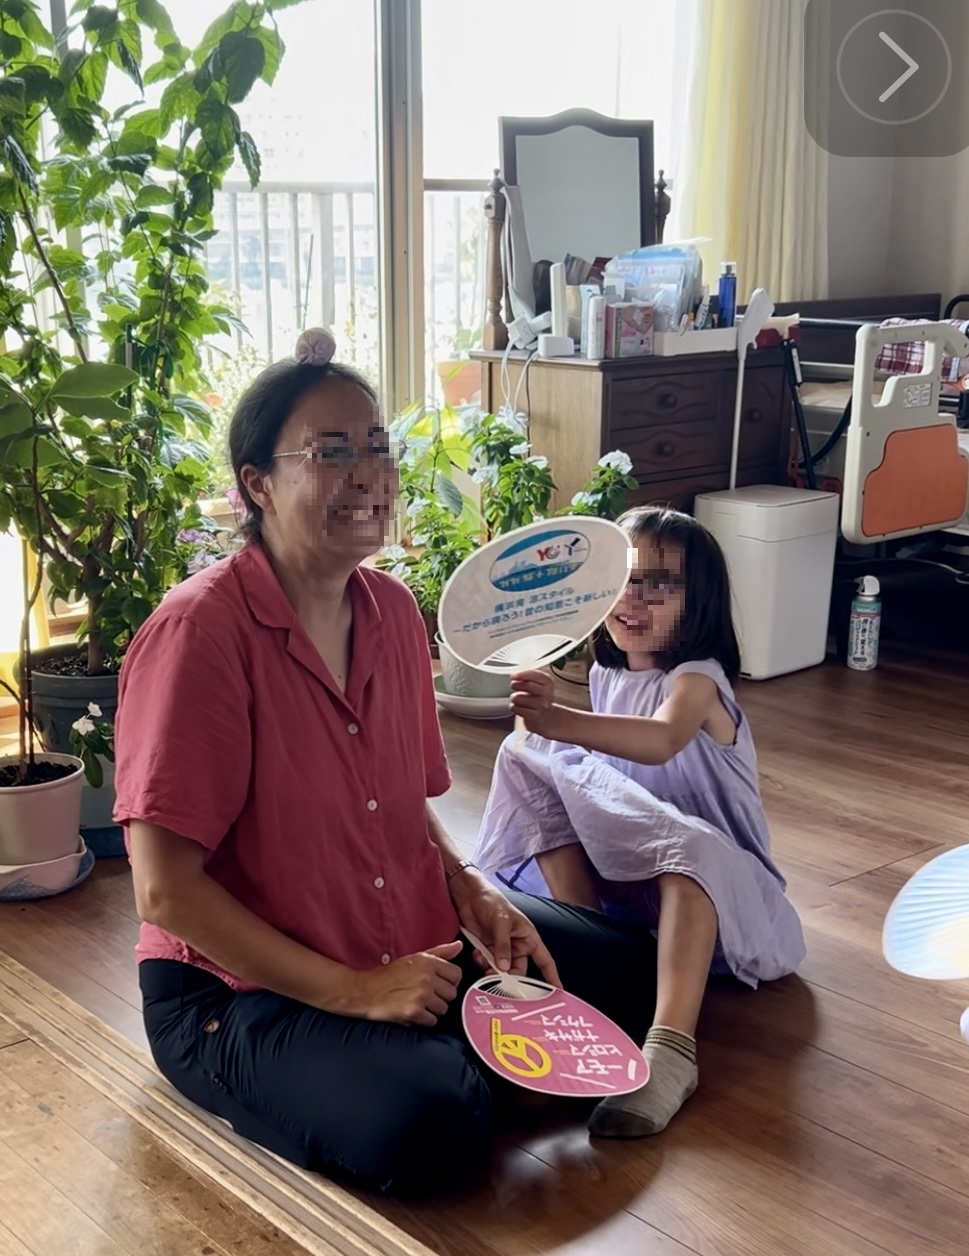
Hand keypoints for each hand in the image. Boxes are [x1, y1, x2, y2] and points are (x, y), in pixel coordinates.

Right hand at [349, 941, 463, 1026]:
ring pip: (443, 1009)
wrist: (364, 991)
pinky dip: (423, 1021)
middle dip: (441, 997)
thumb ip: (439, 953)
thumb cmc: (387, 976)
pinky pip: (432, 1021)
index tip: (439, 985)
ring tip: (418, 1004)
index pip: (457, 974)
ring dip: (432, 1010)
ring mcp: (421, 995)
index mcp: (427, 962)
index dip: (449, 982)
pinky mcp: (414, 1012)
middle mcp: (426, 977)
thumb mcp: (413, 958)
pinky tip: (412, 1013)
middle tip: (426, 996)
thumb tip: (459, 946)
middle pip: (452, 994)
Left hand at [452, 870, 561, 988]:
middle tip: (501, 984)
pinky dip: (482, 964)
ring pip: (502, 970)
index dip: (552, 976)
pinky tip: (477, 954)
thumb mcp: (500, 921)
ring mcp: (501, 948)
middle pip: (519, 971)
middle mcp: (517, 945)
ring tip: (485, 966)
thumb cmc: (491, 900)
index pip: (544, 960)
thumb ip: (503, 945)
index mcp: (528, 937)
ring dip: (493, 972)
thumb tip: (504, 967)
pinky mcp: (487, 949)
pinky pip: (488, 964)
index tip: (557, 992)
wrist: (469, 894)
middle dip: (510, 978)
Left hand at [510, 669, 560, 736]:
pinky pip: (516, 708)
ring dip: (514, 698)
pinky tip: (519, 707)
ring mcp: (541, 705)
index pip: (536, 675)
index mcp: (548, 682)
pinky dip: (514, 707)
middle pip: (527, 685)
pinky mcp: (534, 716)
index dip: (522, 674)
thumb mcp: (538, 684)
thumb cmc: (538, 697)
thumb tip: (514, 676)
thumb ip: (528, 677)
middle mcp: (547, 693)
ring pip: (518, 698)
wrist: (547, 717)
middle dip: (516, 684)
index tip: (513, 676)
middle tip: (513, 685)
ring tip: (518, 699)